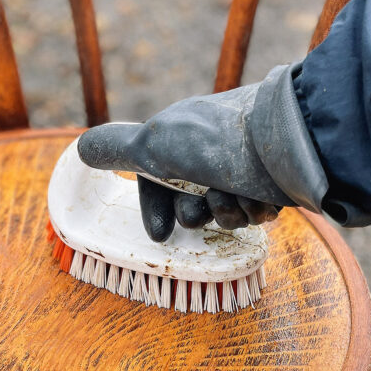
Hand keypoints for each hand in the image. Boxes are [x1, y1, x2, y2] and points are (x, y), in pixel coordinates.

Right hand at [78, 63, 328, 240]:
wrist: (291, 145)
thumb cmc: (219, 142)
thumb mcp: (156, 144)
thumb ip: (116, 149)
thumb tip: (79, 149)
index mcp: (181, 136)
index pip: (156, 179)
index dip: (155, 208)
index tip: (161, 235)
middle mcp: (211, 151)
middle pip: (191, 203)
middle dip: (197, 211)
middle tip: (206, 199)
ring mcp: (244, 167)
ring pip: (224, 212)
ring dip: (228, 211)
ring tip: (237, 193)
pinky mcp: (274, 184)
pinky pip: (255, 213)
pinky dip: (255, 211)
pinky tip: (263, 198)